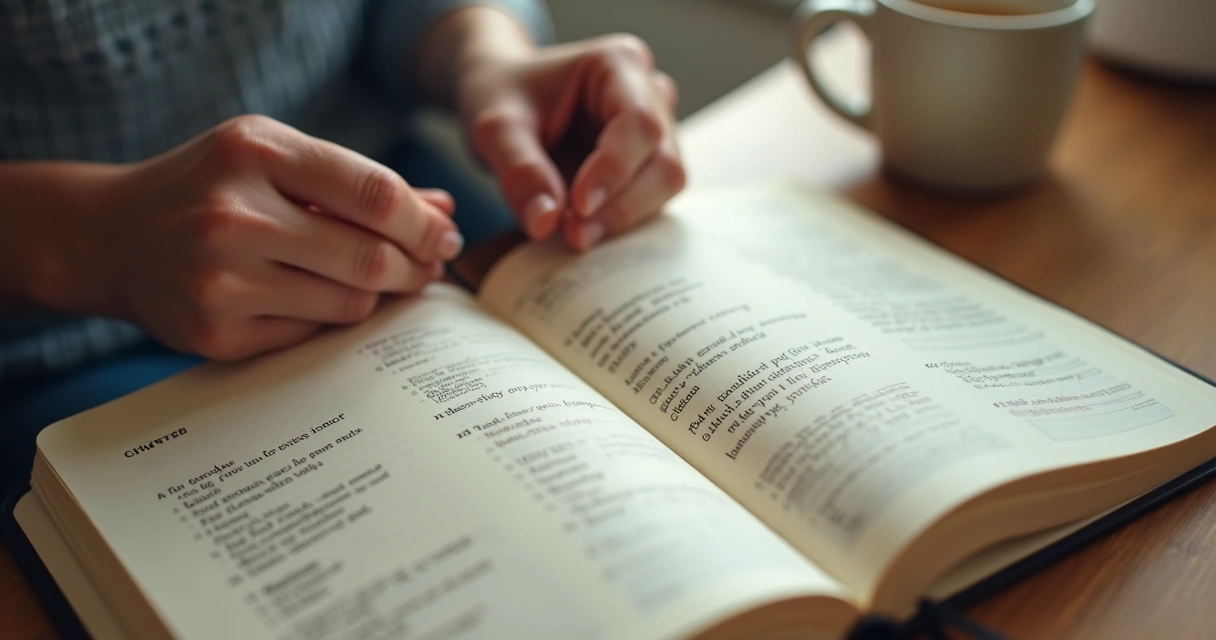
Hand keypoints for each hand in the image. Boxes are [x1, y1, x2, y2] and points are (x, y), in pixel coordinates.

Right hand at [77, 115, 461, 359]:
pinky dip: (329, 316)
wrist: (110, 235)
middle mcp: (233, 215)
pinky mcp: (216, 333)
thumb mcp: (275, 157)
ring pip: (349, 301)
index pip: (374, 194)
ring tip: (372, 278)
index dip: (423, 222)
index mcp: (254, 152)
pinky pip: (312, 333)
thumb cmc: (212, 187)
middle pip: (369, 256)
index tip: (444, 235)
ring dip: (376, 294)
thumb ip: (358, 182)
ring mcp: (220, 280)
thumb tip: (443, 212)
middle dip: (414, 266)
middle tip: (427, 267)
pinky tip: (318, 297)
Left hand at [457, 34, 684, 250]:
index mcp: (619, 64)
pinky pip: (650, 200)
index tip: (578, 208)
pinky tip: (583, 229)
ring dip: (622, 217)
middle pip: (663, 161)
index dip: (614, 170)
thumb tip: (545, 222)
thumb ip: (519, 170)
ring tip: (574, 233)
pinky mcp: (647, 164)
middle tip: (574, 234)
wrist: (503, 100)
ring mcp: (656, 131)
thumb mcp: (494, 128)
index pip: (639, 122)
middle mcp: (649, 95)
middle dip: (621, 205)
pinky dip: (619, 220)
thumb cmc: (502, 96)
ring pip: (665, 185)